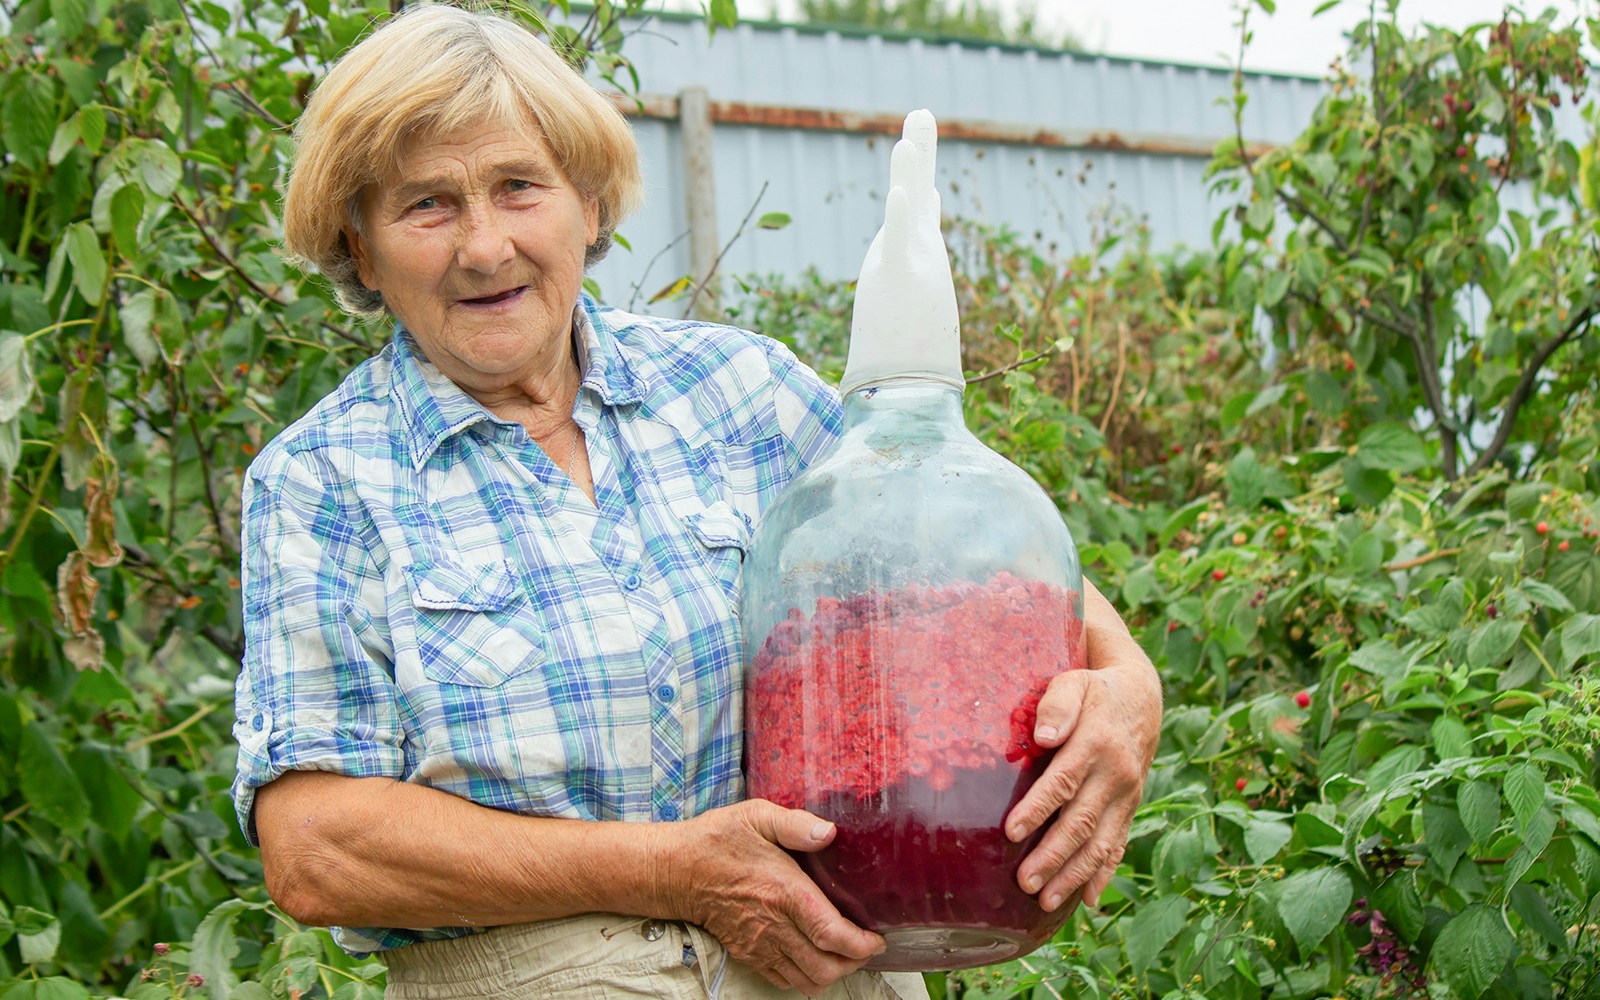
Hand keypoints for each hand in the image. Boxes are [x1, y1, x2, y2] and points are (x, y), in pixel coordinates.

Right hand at [658, 799, 883, 994]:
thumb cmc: (718, 840)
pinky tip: (815, 958)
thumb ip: (796, 824)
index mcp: (783, 892)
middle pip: (825, 967)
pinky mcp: (748, 954)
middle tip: (866, 946)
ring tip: (845, 954)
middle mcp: (773, 925)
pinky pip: (784, 981)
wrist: (677, 870)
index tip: (877, 938)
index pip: (832, 934)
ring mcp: (759, 945)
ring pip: (807, 980)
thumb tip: (829, 832)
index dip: (861, 944)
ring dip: (833, 973)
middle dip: (854, 963)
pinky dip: (806, 978)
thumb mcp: (757, 816)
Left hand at [1004, 585, 1161, 913]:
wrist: (1140, 698)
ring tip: (1045, 901)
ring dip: (1074, 874)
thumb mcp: (1074, 683)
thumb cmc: (1093, 690)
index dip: (1038, 808)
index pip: (1064, 781)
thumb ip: (1058, 704)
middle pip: (1081, 821)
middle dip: (1053, 855)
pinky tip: (1089, 900)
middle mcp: (1115, 775)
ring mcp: (1126, 795)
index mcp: (1096, 743)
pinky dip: (1104, 873)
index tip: (1011, 832)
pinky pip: (1118, 844)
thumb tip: (1043, 735)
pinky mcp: (1129, 807)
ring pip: (1101, 842)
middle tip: (1024, 882)